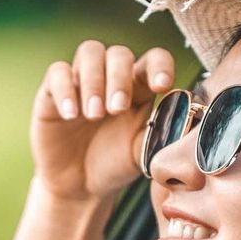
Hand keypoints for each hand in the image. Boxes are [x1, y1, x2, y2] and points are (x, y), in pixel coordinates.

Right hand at [30, 40, 175, 201]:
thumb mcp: (143, 153)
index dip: (160, 66)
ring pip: (89, 52)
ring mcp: (81, 82)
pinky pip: (57, 72)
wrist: (80, 187)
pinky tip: (70, 114)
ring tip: (94, 115)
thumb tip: (187, 119)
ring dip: (94, 80)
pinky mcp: (53, 93)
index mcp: (139, 87)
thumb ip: (162, 134)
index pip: (154, 59)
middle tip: (117, 109)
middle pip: (119, 53)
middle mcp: (111, 78)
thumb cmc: (115, 165)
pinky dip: (65, 89)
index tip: (161, 87)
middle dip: (119, 78)